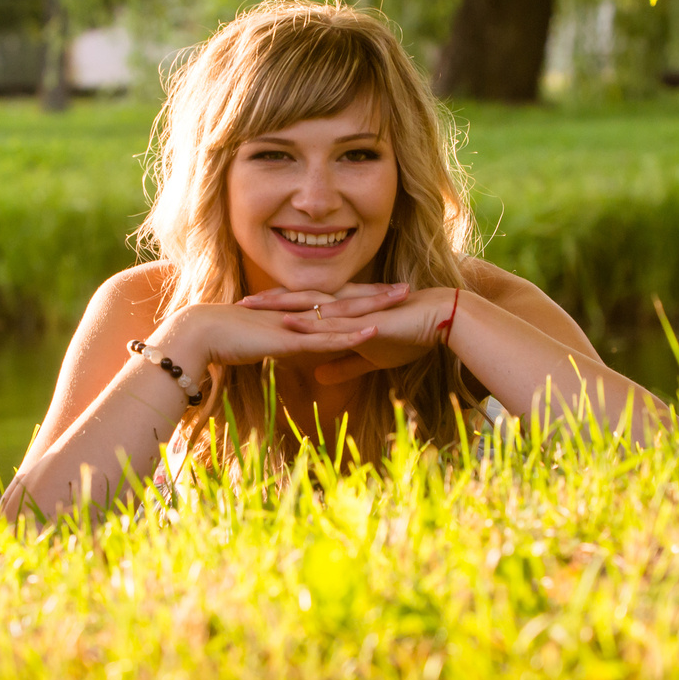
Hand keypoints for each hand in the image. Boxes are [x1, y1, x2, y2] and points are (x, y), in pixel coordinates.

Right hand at [148, 299, 378, 380]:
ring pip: (342, 316)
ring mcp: (296, 323)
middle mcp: (299, 311)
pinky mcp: (290, 339)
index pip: (335, 300)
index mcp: (294, 309)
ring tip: (401, 303)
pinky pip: (326, 338)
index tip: (387, 291)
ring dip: (373, 309)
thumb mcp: (262, 340)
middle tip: (409, 289)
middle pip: (346, 301)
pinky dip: (351, 335)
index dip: (362, 295)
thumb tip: (294, 348)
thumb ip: (281, 342)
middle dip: (378, 295)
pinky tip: (373, 331)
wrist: (200, 334)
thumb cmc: (225, 338)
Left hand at [244, 284, 454, 385]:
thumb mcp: (370, 356)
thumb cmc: (410, 334)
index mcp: (344, 312)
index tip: (251, 312)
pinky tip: (288, 325)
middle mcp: (344, 307)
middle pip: (299, 302)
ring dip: (279, 308)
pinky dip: (309, 325)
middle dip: (268, 303)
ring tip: (251, 307)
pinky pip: (332, 323)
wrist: (441, 320)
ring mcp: (354, 311)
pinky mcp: (366, 321)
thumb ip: (344, 364)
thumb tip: (319, 377)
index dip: (278, 309)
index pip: (304, 308)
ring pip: (309, 307)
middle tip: (237, 303)